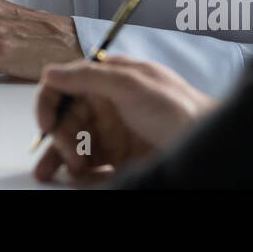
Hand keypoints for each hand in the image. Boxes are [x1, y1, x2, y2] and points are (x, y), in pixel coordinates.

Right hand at [32, 55, 216, 182]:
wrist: (208, 146)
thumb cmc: (176, 108)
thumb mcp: (131, 84)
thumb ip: (89, 77)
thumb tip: (49, 72)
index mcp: (105, 78)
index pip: (63, 84)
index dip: (48, 102)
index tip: (45, 125)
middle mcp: (103, 104)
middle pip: (63, 118)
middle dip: (58, 136)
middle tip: (72, 155)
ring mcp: (109, 132)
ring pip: (70, 143)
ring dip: (58, 157)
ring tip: (50, 175)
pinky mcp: (116, 158)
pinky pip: (86, 166)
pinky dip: (74, 173)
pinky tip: (73, 179)